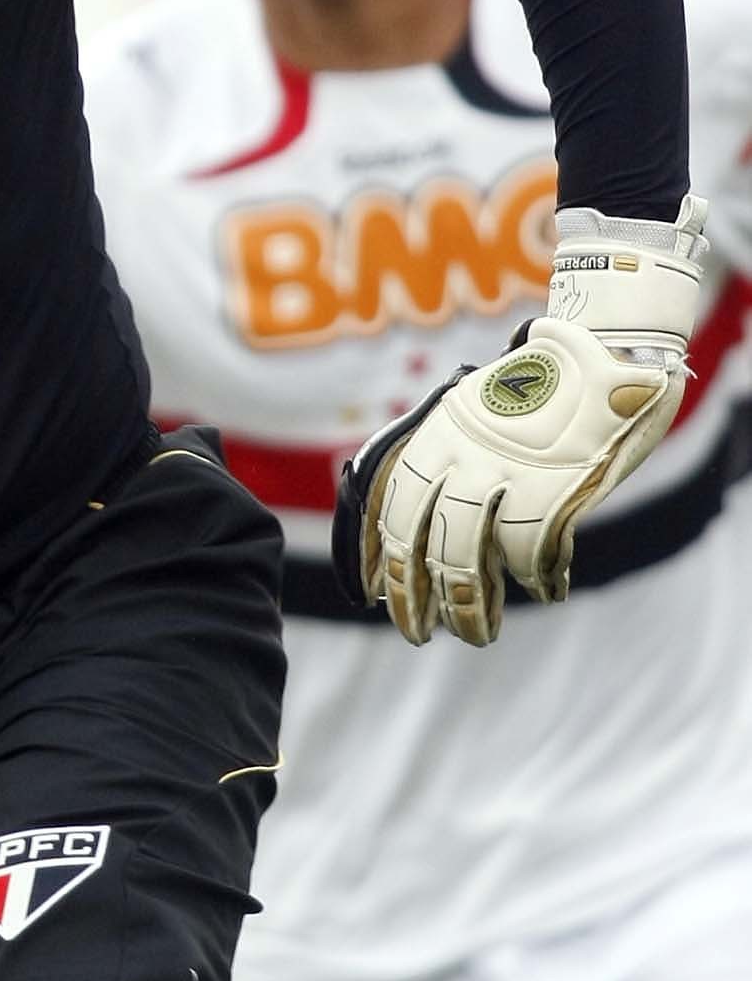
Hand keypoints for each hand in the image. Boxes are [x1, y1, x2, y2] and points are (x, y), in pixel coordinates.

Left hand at [335, 195, 708, 643]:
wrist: (609, 345)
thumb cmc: (541, 383)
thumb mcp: (473, 408)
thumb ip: (444, 454)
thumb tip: (405, 510)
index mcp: (436, 434)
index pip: (389, 504)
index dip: (378, 554)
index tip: (372, 591)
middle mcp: (462, 454)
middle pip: (420, 540)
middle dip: (413, 596)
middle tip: (417, 633)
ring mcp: (509, 471)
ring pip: (469, 557)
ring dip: (472, 606)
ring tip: (479, 635)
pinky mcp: (558, 485)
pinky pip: (535, 550)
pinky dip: (540, 578)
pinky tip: (548, 590)